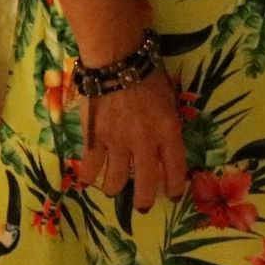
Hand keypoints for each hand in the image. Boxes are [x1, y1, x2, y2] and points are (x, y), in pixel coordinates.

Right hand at [74, 70, 189, 209]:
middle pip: (146, 185)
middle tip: (142, 204)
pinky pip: (90, 168)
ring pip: (115, 182)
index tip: (172, 195)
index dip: (174, 187)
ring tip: (112, 188)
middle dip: (144, 200)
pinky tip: (88, 177)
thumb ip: (166, 125)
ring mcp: (118, 143)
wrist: (117, 60)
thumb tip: (165, 144)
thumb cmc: (147, 73)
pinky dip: (88, 175)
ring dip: (113, 188)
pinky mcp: (95, 138)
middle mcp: (145, 142)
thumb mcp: (169, 99)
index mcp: (168, 131)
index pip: (176, 169)